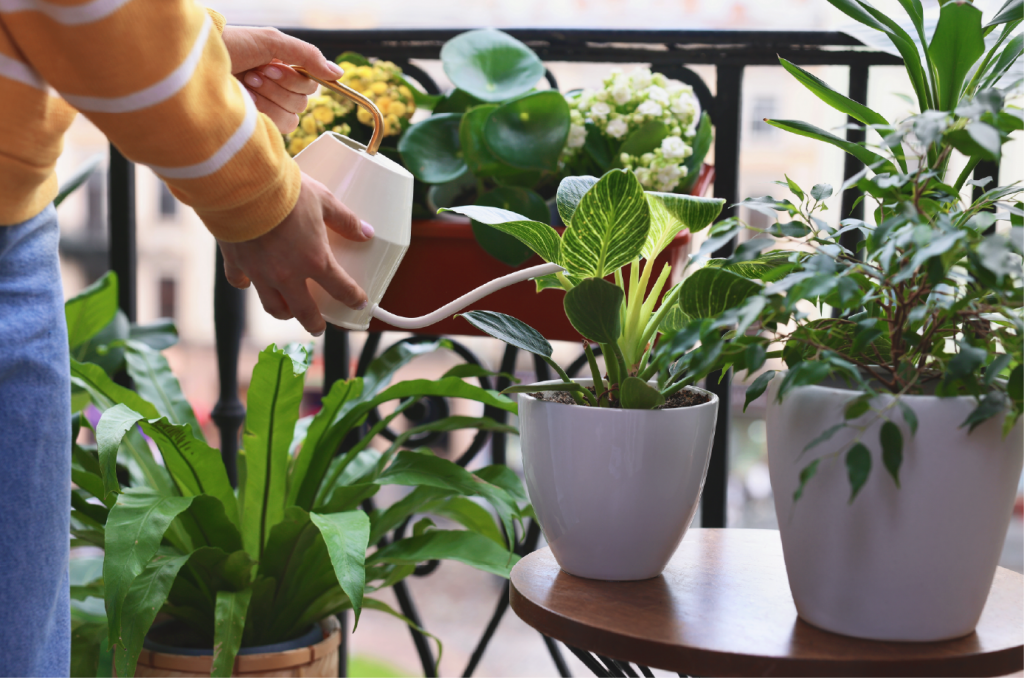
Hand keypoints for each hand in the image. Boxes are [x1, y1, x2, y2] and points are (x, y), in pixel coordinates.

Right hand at [218, 173, 373, 335]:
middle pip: (305, 312)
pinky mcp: (235, 262)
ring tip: (288, 312)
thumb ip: (346, 220)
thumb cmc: (286, 191)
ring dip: (283, 312)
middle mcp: (287, 275)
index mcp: (315, 261)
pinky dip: (245, 283)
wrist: (243, 186)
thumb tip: (366, 232)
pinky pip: (240, 281)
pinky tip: (248, 282)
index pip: (341, 289)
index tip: (359, 303)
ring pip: (272, 305)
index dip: (353, 298)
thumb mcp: (324, 201)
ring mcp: (260, 273)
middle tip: (319, 327)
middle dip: (315, 324)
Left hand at [221, 26, 343, 133]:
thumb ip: (308, 55)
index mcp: (282, 70)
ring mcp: (267, 110)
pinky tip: (246, 100)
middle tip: (254, 73)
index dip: (293, 79)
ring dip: (270, 97)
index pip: (310, 85)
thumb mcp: (272, 41)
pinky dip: (265, 112)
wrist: (198, 64)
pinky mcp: (259, 126)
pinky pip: (281, 128)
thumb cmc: (230, 46)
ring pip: (293, 116)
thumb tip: (338, 74)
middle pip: (302, 102)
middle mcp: (276, 91)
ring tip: (247, 84)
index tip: (270, 66)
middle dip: (278, 86)